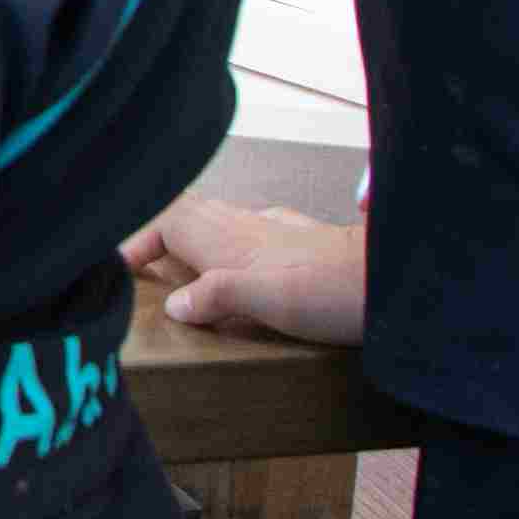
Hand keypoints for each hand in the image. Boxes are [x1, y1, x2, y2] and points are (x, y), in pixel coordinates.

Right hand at [119, 198, 367, 345]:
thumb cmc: (335, 292)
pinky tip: (241, 262)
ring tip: (179, 262)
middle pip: (190, 212)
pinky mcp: (301, 242)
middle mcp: (249, 229)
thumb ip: (218, 297)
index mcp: (231, 241)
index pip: (169, 222)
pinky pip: (250, 231)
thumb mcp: (270, 301)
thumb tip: (175, 305)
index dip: (140, 240)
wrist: (395, 281)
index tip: (123, 269)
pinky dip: (229, 241)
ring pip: (219, 219)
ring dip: (192, 234)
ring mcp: (276, 232)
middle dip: (159, 229)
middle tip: (141, 261)